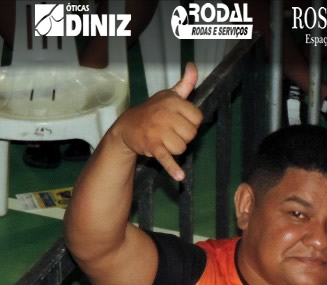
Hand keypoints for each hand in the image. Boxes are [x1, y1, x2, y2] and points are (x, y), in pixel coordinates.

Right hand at [113, 63, 202, 181]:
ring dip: (176, 148)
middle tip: (170, 132)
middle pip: (191, 134)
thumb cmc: (154, 111)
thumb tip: (193, 66)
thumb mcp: (169, 95)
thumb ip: (185, 84)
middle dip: (183, 137)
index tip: (179, 121)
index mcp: (173, 102)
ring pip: (182, 147)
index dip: (191, 123)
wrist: (128, 126)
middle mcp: (166, 115)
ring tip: (164, 140)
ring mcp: (158, 131)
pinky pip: (167, 158)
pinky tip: (180, 176)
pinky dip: (173, 168)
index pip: (197, 119)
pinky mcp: (153, 147)